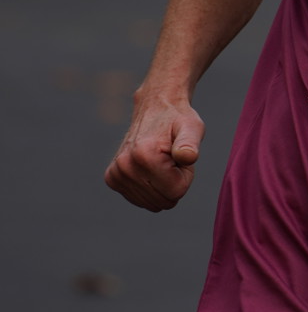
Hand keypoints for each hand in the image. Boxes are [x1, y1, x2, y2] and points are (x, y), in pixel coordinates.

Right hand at [104, 93, 203, 211]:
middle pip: (164, 201)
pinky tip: (149, 166)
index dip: (185, 175)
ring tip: (161, 160)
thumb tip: (188, 157)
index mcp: (145, 155)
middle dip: (174, 182)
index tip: (180, 156)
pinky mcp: (112, 178)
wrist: (154, 107)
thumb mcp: (192, 127)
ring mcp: (116, 174)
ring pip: (153, 204)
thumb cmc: (177, 119)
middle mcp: (125, 166)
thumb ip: (190, 143)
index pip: (177, 192)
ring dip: (162, 185)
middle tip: (171, 158)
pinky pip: (141, 200)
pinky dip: (149, 187)